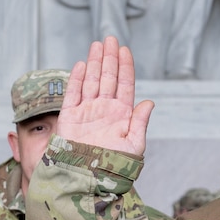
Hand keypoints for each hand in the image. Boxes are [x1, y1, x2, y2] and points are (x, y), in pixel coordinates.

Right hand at [56, 36, 153, 157]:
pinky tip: (81, 64)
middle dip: (110, 58)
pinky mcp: (70, 117)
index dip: (125, 67)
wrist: (88, 180)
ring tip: (98, 44)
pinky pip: (73, 94)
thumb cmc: (113, 168)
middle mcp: (104, 109)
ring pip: (91, 81)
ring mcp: (87, 112)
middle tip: (111, 39)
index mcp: (121, 115)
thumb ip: (140, 123)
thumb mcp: (134, 146)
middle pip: (108, 77)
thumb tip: (149, 102)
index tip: (125, 50)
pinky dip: (76, 79)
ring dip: (94, 62)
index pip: (125, 85)